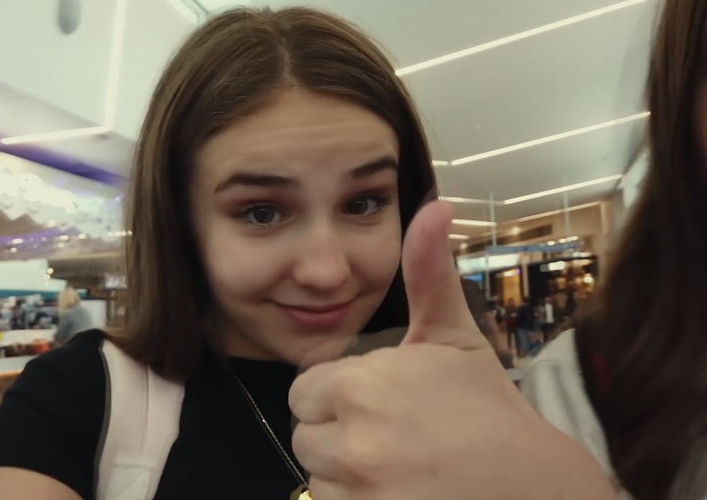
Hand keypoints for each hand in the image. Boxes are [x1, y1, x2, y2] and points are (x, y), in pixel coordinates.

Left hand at [289, 201, 612, 499]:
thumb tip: (433, 203)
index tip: (383, 402)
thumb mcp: (455, 335)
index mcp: (362, 386)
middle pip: (306, 437)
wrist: (531, 485)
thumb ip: (428, 272)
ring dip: (348, 474)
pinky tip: (399, 491)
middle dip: (340, 434)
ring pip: (318, 477)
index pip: (305, 392)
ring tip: (401, 466)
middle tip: (396, 437)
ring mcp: (359, 493)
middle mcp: (352, 442)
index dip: (339, 396)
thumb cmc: (486, 407)